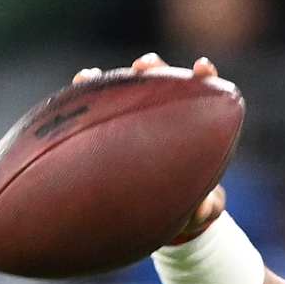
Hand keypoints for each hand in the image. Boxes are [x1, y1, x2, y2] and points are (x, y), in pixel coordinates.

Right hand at [73, 53, 227, 241]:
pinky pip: (100, 110)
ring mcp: (139, 120)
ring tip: (93, 75)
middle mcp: (168, 115)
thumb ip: (206, 208)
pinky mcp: (113, 130)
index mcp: (197, 127)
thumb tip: (204, 207)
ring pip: (128, 91)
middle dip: (153, 69)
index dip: (203, 77)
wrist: (163, 218)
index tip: (201, 67)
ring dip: (114, 79)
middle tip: (143, 65)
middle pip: (163, 82)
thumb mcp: (200, 211)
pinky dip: (89, 95)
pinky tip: (77, 86)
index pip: (203, 93)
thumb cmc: (190, 207)